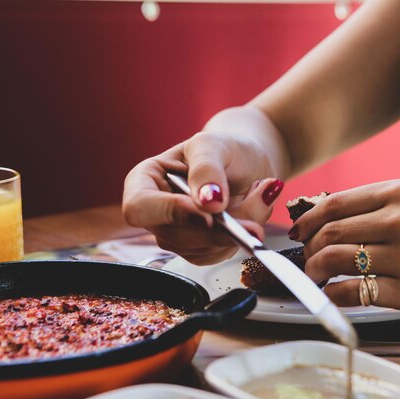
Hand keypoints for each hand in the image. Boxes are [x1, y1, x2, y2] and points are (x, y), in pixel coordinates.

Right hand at [122, 131, 283, 264]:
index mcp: (145, 182)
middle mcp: (157, 214)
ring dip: (238, 227)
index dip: (170, 212)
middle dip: (217, 227)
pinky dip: (244, 234)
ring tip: (259, 193)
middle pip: (174, 237)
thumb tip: (208, 203)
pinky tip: (255, 209)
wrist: (249, 162)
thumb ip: (207, 169)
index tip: (206, 212)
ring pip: (203, 248)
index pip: (140, 208)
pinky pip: (221, 253)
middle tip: (254, 208)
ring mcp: (179, 235)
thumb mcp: (213, 145)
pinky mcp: (203, 249)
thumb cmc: (224, 148)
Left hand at [291, 180, 399, 311]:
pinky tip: (338, 296)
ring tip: (318, 278)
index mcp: (399, 191)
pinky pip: (356, 292)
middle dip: (309, 248)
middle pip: (329, 232)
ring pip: (336, 260)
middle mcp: (398, 219)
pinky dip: (337, 295)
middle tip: (308, 260)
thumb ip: (382, 206)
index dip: (308, 220)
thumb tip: (335, 220)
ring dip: (316, 271)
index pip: (334, 204)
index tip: (300, 233)